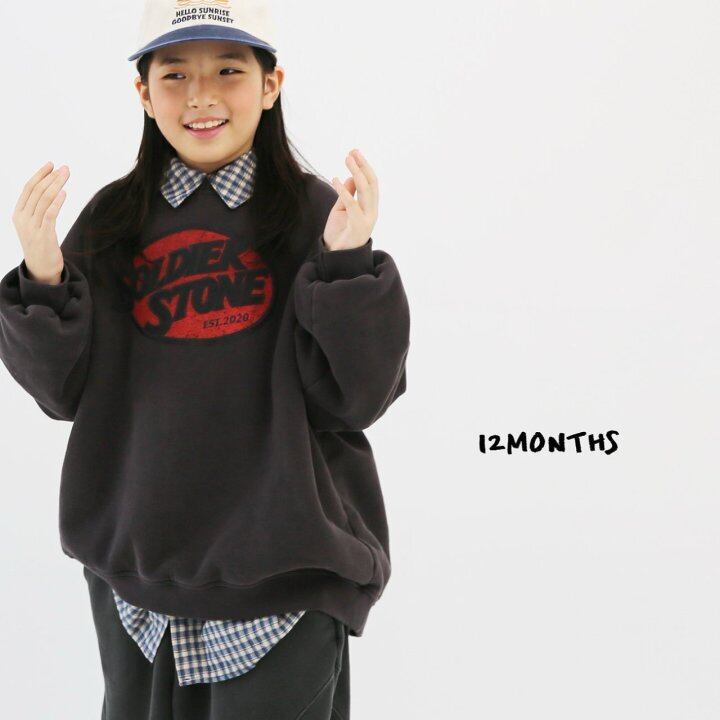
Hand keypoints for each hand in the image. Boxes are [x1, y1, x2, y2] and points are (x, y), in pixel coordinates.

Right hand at [12, 161, 69, 284]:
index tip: (51, 165)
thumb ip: (38, 209)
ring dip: (56, 185)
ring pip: (44, 201)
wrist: (41, 269)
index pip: (28, 189)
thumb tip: (50, 189)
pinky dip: (56, 202)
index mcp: (18, 213)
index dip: (40, 175)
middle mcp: (23, 219)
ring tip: (66, 175)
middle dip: (51, 177)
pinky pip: (49, 215)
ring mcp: (32, 228)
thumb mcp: (35, 225)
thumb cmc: (41, 244)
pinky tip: (64, 192)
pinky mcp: (43, 236)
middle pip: (37, 192)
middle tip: (65, 168)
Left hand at [323, 148, 378, 250]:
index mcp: (370, 207)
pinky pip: (352, 205)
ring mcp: (367, 219)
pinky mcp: (359, 226)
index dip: (364, 167)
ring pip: (366, 191)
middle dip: (363, 166)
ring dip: (357, 173)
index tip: (355, 153)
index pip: (371, 183)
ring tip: (347, 160)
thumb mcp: (341, 209)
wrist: (337, 255)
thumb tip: (349, 177)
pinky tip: (336, 179)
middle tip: (352, 152)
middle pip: (371, 184)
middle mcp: (372, 211)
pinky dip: (344, 191)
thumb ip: (346, 194)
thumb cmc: (340, 233)